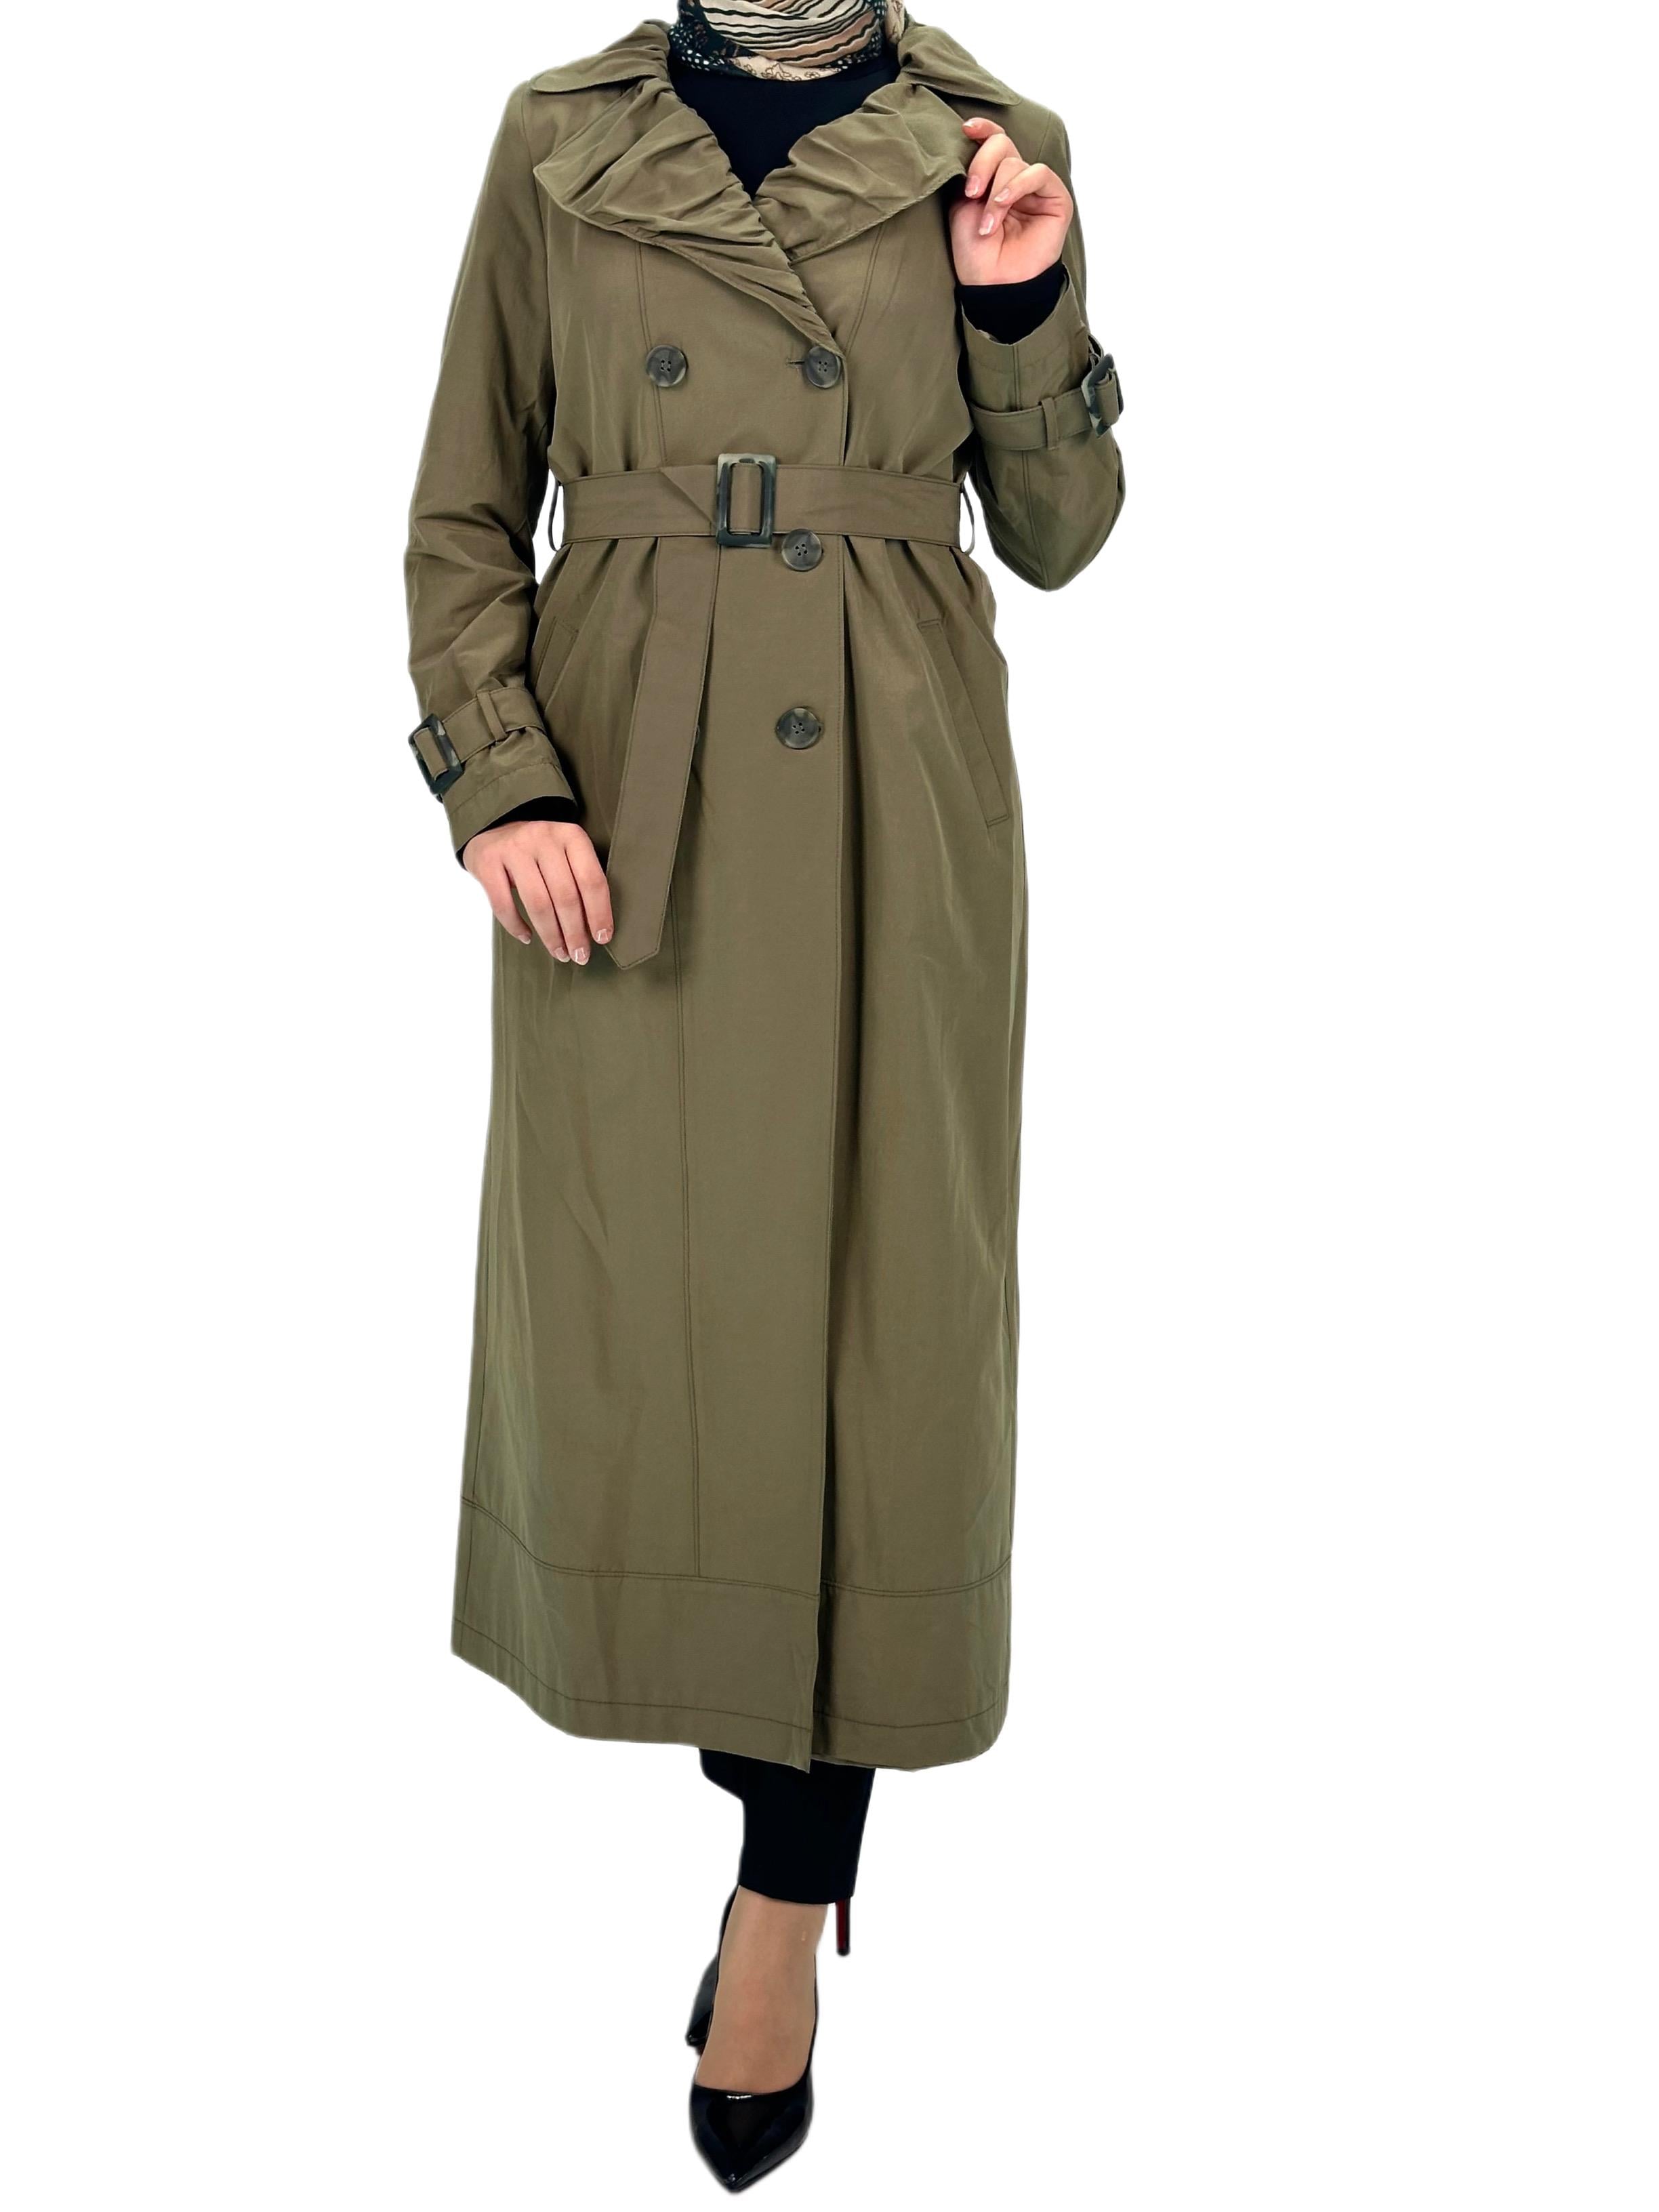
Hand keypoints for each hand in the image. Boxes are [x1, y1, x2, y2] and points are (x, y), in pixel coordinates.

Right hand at [463, 818, 612, 963]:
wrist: (493, 828)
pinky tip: (527, 938)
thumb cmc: (538, 850)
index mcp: (571, 835)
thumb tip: (596, 927)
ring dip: (551, 935)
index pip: (591, 880)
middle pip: (565, 895)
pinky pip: (504, 904)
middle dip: (575, 932)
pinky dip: (516, 927)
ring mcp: (514, 849)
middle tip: (580, 954)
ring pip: (538, 903)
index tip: (602, 938)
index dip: (599, 913)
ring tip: (560, 953)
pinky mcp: (487, 862)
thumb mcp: (564, 852)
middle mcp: (543, 838)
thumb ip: (579, 879)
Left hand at [950, 118, 1073, 286]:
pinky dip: (1016, 187)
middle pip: (1002, 144)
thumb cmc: (976, 250)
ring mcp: (1036, 189)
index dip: (983, 129)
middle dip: (982, 163)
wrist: (993, 283)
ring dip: (996, 190)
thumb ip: (971, 172)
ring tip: (988, 221)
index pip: (994, 141)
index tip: (966, 129)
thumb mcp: (963, 204)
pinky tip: (1002, 205)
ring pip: (1015, 162)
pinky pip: (1037, 174)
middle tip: (971, 192)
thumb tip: (973, 139)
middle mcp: (1016, 179)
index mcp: (994, 178)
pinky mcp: (1055, 198)